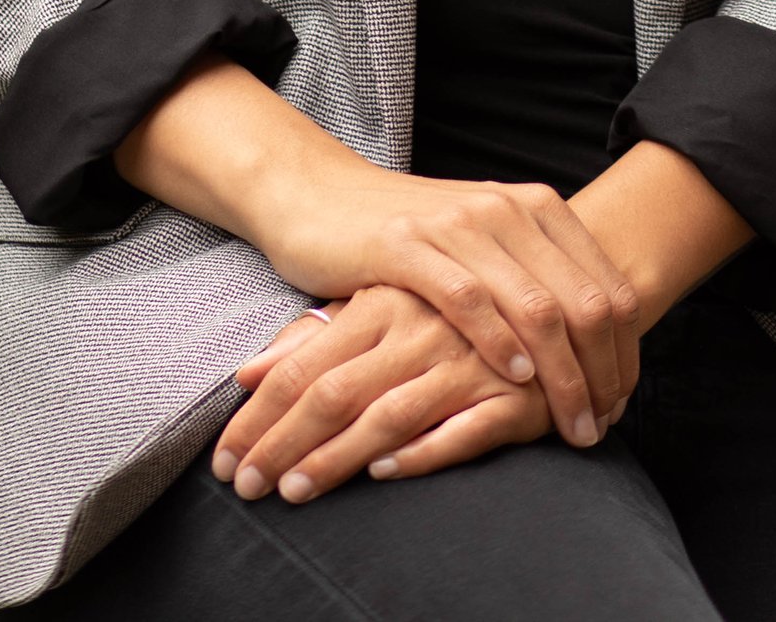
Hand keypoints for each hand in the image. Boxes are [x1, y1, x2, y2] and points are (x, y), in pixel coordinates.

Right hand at [114, 63, 638, 445]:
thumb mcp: (483, 249)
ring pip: (538, 306)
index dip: (624, 352)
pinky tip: (517, 378)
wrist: (320, 195)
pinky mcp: (408, 245)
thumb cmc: (408, 237)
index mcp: (535, 208)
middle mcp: (507, 208)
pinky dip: (500, 341)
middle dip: (602, 374)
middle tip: (600, 428)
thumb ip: (533, 281)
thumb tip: (596, 345)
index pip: (607, 287)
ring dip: (563, 375)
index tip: (621, 404)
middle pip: (585, 303)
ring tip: (571, 424)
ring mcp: (459, 224)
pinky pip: (470, 299)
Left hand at [213, 287, 552, 502]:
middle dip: (284, 444)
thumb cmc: (447, 308)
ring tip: (296, 491)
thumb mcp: (377, 308)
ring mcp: (467, 358)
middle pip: (335, 391)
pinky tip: (386, 471)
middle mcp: (419, 325)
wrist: (551, 285)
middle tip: (247, 487)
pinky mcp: (512, 393)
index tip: (225, 462)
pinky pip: (465, 426)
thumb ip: (314, 338)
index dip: (260, 416)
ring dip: (337, 457)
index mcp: (383, 300)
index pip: (304, 365)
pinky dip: (424, 451)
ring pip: (389, 412)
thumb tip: (245, 373)